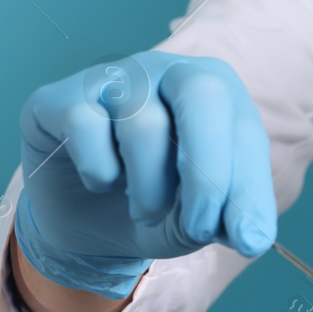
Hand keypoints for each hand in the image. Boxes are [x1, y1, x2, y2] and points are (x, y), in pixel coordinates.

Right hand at [15, 51, 276, 298]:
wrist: (87, 222)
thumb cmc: (159, 206)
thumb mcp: (201, 220)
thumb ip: (229, 218)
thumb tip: (253, 238)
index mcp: (217, 93)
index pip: (244, 129)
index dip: (247, 188)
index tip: (245, 240)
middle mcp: (167, 71)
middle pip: (201, 93)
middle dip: (207, 172)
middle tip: (198, 226)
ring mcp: (111, 77)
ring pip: (143, 121)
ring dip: (149, 187)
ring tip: (145, 210)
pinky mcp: (59, 97)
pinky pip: (85, 125)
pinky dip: (98, 170)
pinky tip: (100, 181)